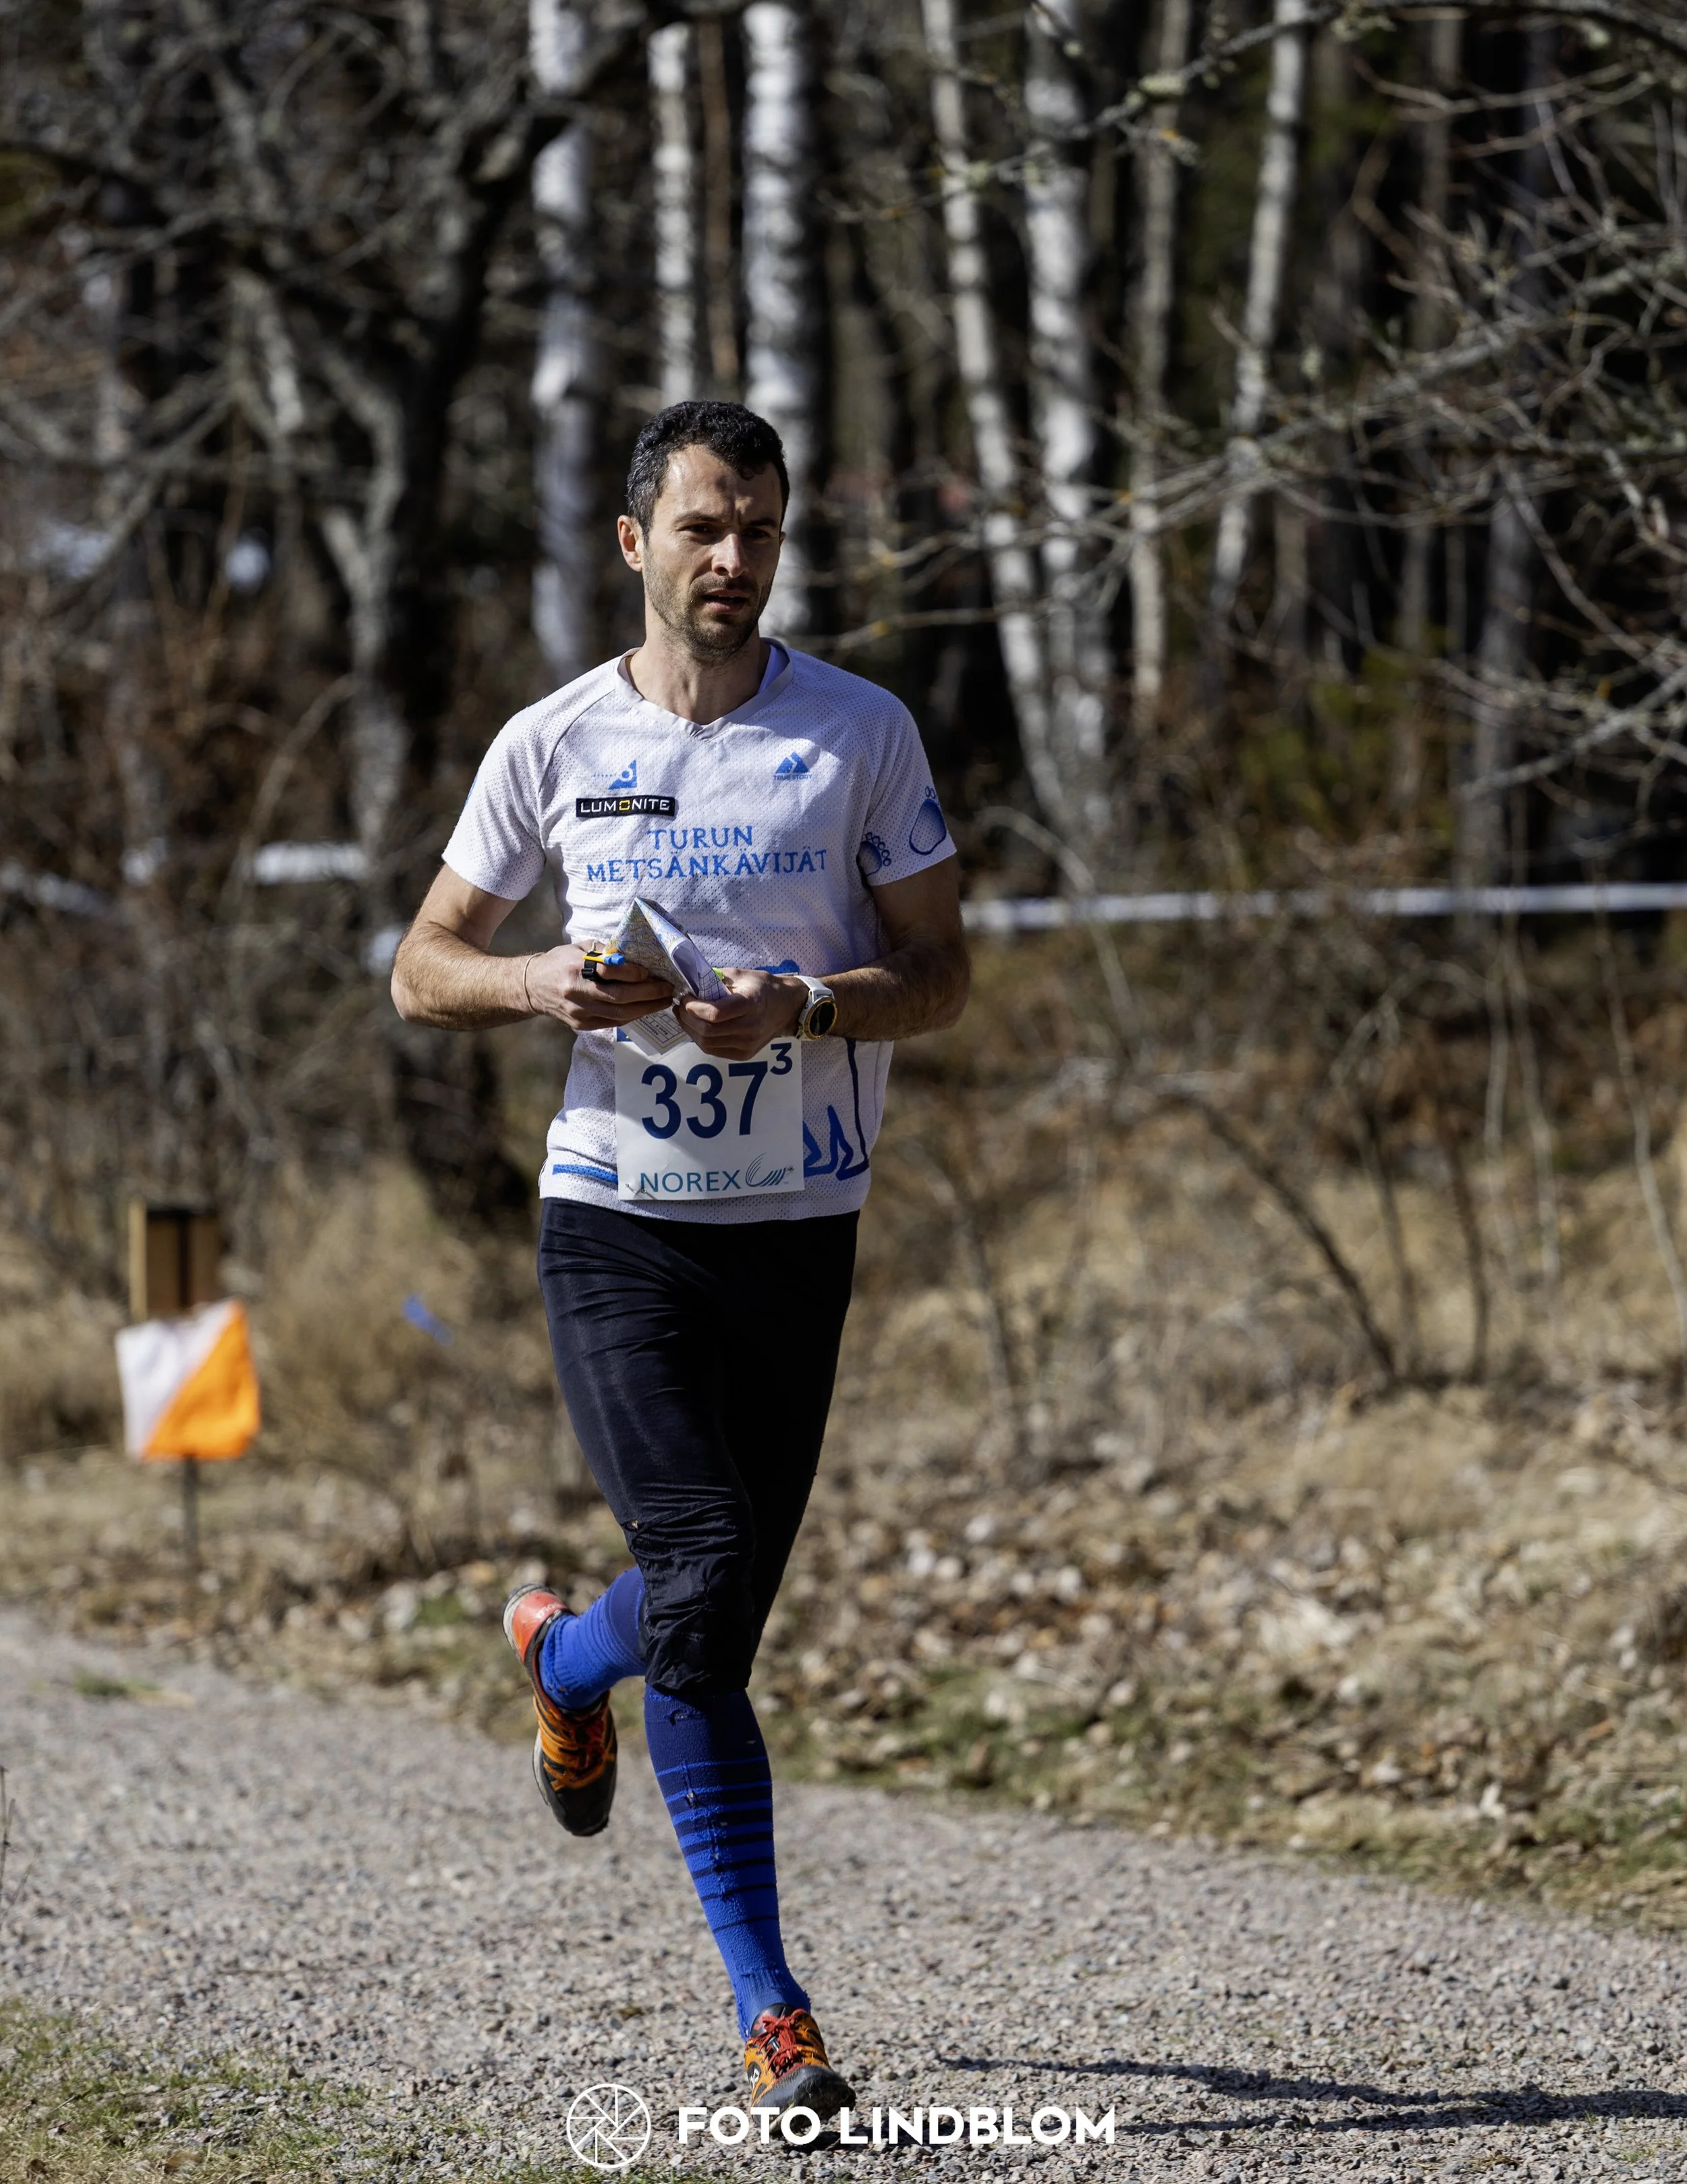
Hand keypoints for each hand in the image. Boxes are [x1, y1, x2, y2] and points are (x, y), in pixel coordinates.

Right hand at [525, 944, 674, 1031]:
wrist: (532, 987)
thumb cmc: (560, 962)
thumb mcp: (580, 949)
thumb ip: (606, 953)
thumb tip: (636, 957)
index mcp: (575, 968)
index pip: (611, 973)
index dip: (635, 974)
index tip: (651, 971)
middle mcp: (576, 993)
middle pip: (620, 998)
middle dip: (649, 994)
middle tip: (668, 989)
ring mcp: (579, 1012)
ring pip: (619, 1015)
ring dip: (646, 1009)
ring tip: (663, 1001)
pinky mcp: (581, 1025)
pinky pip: (612, 1023)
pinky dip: (632, 1016)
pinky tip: (645, 1009)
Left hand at [675, 968, 804, 1058]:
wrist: (787, 1008)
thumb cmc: (763, 987)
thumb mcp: (741, 975)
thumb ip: (716, 979)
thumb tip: (690, 983)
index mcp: (750, 1003)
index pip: (715, 1013)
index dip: (694, 1007)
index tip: (686, 997)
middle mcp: (750, 1027)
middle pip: (707, 1031)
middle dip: (687, 1018)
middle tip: (680, 1006)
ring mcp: (748, 1044)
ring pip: (707, 1043)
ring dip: (689, 1030)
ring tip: (684, 1016)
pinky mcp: (745, 1054)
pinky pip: (714, 1050)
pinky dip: (700, 1039)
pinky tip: (696, 1027)